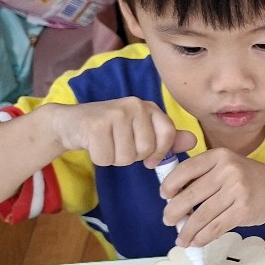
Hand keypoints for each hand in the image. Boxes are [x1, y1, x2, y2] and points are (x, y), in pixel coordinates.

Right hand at [46, 98, 194, 167]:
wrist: (70, 122)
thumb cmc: (110, 129)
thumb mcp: (140, 130)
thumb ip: (166, 137)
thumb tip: (193, 141)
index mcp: (149, 107)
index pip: (168, 135)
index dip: (159, 152)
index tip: (149, 158)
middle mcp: (135, 105)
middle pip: (146, 150)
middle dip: (132, 156)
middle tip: (118, 143)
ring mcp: (115, 113)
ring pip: (126, 157)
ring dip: (115, 158)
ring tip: (106, 142)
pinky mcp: (96, 126)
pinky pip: (107, 159)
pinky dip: (100, 158)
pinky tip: (94, 144)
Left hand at [157, 148, 264, 246]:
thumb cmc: (248, 179)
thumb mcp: (227, 166)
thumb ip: (203, 176)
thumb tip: (173, 198)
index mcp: (220, 156)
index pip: (187, 169)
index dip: (171, 184)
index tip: (164, 196)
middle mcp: (228, 170)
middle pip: (190, 195)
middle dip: (174, 212)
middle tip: (168, 220)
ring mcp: (237, 190)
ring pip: (201, 215)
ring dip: (187, 230)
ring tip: (181, 238)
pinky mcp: (243, 210)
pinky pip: (216, 227)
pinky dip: (203, 237)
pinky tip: (196, 241)